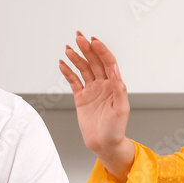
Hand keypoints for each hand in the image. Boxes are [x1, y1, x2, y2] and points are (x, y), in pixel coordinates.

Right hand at [59, 32, 133, 178]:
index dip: (101, 50)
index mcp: (115, 85)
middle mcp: (103, 84)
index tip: (93, 41)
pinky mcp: (81, 97)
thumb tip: (116, 71)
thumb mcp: (121, 109)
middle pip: (94, 62)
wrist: (104, 144)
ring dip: (76, 58)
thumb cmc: (116, 129)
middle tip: (79, 37)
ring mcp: (92, 89)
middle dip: (86, 49)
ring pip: (83, 69)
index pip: (108, 62)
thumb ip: (119, 89)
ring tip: (68, 48)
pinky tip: (62, 63)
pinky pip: (73, 81)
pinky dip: (67, 72)